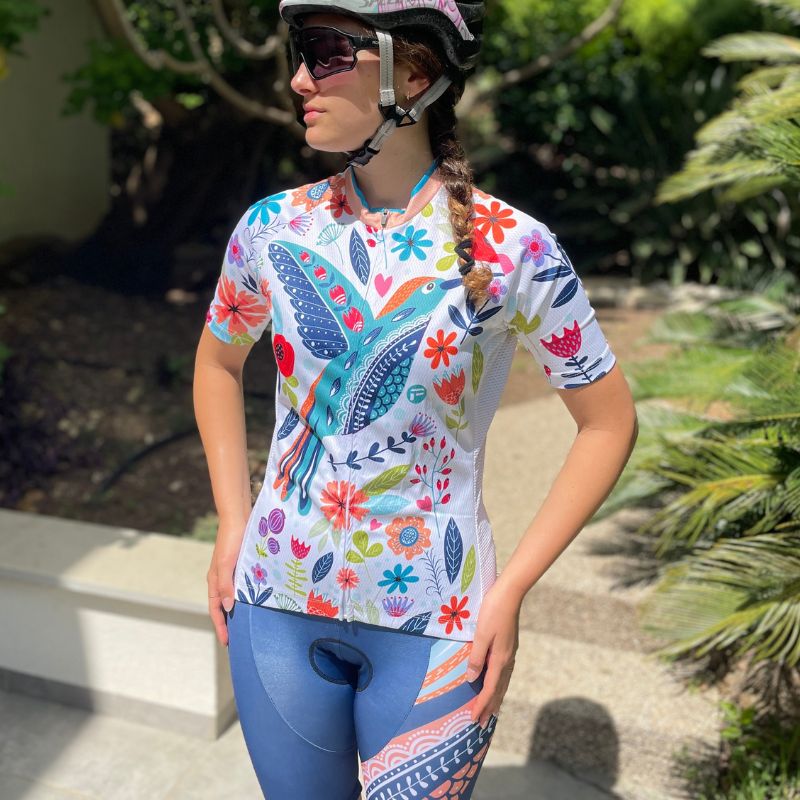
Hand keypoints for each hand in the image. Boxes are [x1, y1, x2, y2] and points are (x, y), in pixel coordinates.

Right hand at [207, 520, 245, 647]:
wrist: (238, 517)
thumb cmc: (231, 540)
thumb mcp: (227, 564)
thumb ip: (226, 586)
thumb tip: (228, 608)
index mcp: (215, 581)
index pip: (216, 610)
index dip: (221, 626)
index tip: (228, 643)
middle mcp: (222, 579)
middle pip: (224, 606)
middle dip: (229, 622)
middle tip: (239, 638)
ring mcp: (232, 572)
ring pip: (234, 597)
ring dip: (239, 610)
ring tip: (248, 624)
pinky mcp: (242, 565)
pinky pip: (243, 586)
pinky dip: (247, 596)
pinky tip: (257, 601)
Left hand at [465, 580, 521, 728]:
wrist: (511, 593)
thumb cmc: (493, 611)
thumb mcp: (481, 634)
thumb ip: (476, 657)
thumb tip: (471, 678)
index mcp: (500, 659)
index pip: (489, 689)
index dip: (481, 705)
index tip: (473, 719)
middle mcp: (508, 659)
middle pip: (498, 690)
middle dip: (489, 707)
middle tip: (482, 724)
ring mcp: (510, 653)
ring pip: (503, 682)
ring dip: (495, 698)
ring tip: (491, 711)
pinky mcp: (510, 646)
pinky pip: (504, 673)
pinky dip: (499, 685)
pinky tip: (496, 683)